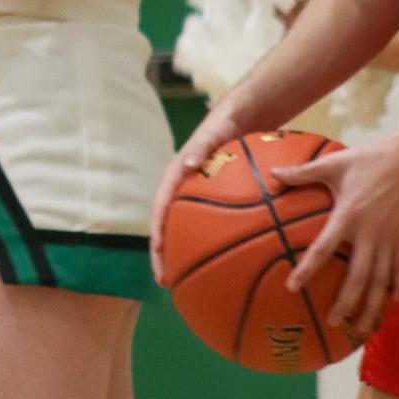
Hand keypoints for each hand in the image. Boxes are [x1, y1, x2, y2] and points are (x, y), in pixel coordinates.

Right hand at [150, 108, 240, 283]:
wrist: (242, 116)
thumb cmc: (225, 123)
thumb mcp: (213, 132)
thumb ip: (200, 147)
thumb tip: (186, 164)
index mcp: (175, 177)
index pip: (159, 209)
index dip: (156, 235)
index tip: (158, 256)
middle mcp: (181, 191)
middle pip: (166, 228)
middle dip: (163, 256)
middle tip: (165, 281)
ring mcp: (195, 197)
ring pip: (185, 231)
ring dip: (183, 255)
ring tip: (188, 282)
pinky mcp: (210, 200)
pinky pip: (208, 225)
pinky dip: (211, 243)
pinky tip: (228, 264)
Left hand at [274, 132, 398, 335]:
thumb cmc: (367, 159)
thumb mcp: (333, 163)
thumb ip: (302, 173)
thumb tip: (272, 173)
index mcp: (348, 215)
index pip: (323, 249)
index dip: (307, 270)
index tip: (292, 287)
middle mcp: (370, 233)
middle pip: (358, 276)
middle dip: (346, 302)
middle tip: (332, 322)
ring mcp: (389, 238)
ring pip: (381, 280)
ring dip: (372, 305)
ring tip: (362, 328)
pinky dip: (397, 287)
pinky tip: (392, 304)